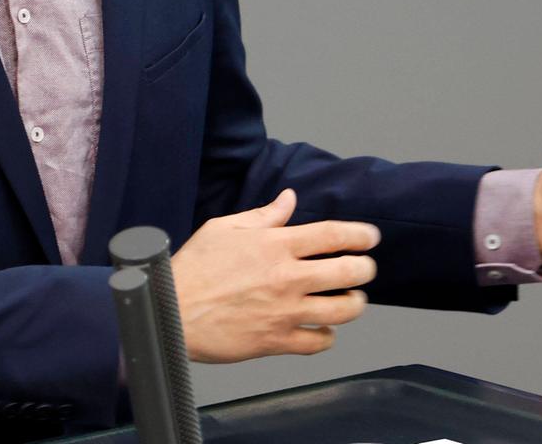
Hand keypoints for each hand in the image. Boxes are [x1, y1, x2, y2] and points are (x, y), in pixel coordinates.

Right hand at [170, 189, 377, 362]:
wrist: (170, 312)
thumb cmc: (193, 269)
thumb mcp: (223, 228)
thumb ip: (263, 215)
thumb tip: (288, 200)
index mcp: (275, 245)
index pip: (333, 235)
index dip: (360, 235)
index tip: (371, 237)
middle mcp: (286, 277)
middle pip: (348, 271)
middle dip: (366, 269)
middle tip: (366, 268)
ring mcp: (284, 311)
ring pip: (342, 310)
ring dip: (355, 303)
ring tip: (353, 299)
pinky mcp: (276, 340)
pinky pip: (318, 342)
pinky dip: (327, 336)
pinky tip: (323, 329)